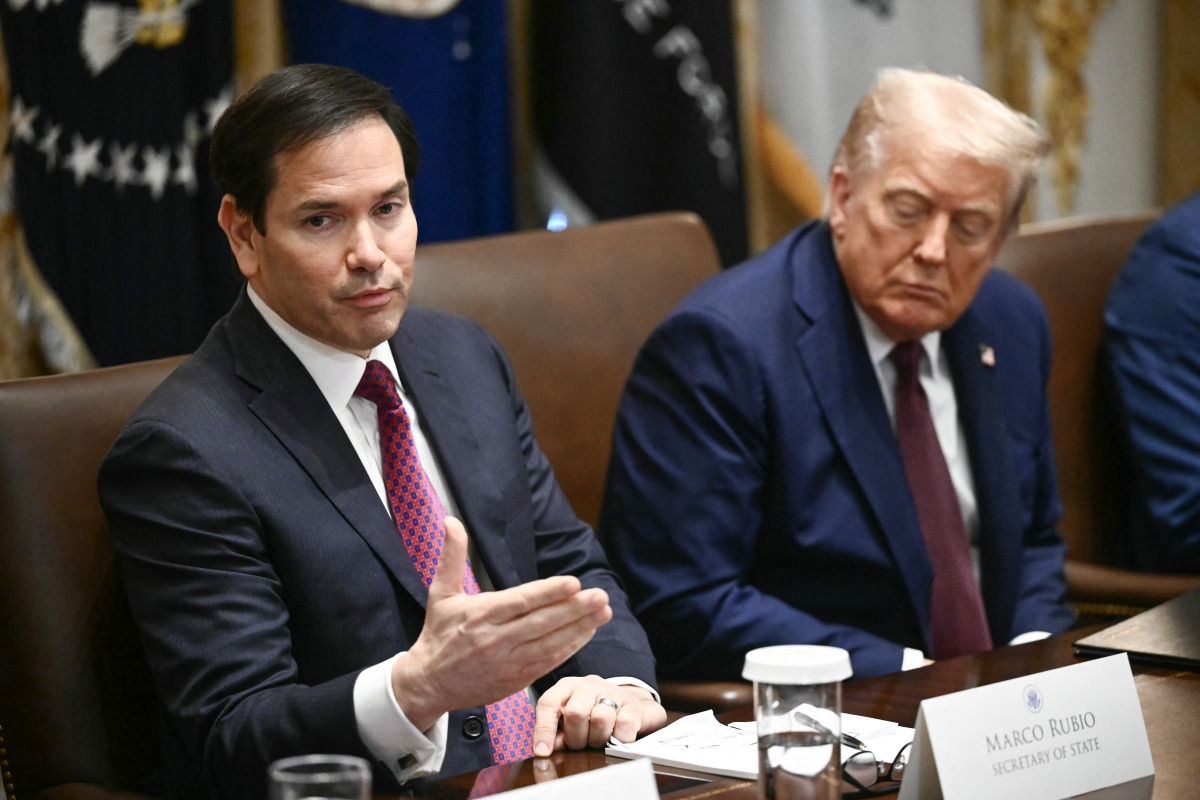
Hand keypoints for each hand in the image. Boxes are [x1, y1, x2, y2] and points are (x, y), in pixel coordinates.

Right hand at [393, 517, 612, 730]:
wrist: (428, 683)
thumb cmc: (438, 634)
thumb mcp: (440, 593)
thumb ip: (451, 557)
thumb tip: (451, 520)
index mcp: (479, 615)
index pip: (519, 602)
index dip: (547, 593)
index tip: (573, 583)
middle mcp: (495, 639)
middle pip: (540, 623)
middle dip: (574, 610)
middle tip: (600, 596)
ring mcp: (507, 662)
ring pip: (549, 644)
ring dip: (579, 628)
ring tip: (603, 612)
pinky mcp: (515, 680)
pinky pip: (547, 663)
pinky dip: (569, 649)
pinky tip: (587, 633)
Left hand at [532, 675, 666, 755]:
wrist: (632, 705)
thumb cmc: (594, 714)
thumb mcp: (571, 720)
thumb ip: (557, 733)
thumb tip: (545, 748)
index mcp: (567, 687)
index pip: (548, 704)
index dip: (543, 729)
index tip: (542, 752)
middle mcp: (588, 685)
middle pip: (575, 713)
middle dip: (576, 738)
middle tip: (583, 743)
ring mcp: (612, 691)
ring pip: (600, 719)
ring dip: (599, 739)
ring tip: (600, 739)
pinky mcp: (633, 704)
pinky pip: (624, 725)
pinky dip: (619, 738)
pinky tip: (618, 736)